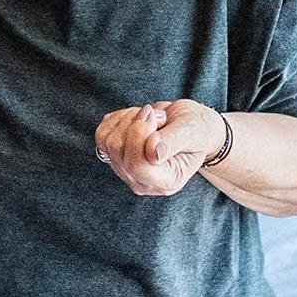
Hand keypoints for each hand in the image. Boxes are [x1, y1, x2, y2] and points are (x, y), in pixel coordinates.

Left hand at [93, 99, 225, 196]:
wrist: (189, 126)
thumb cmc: (195, 130)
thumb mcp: (192, 132)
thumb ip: (173, 142)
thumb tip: (153, 152)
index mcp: (167, 181)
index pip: (137, 165)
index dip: (139, 135)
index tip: (152, 115)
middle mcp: (143, 182)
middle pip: (118, 151)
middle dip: (134, 123)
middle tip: (155, 114)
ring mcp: (126, 171)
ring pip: (107, 141)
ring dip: (127, 120)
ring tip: (149, 118)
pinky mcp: (114, 156)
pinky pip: (102, 134)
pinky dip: (117, 119)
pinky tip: (136, 118)